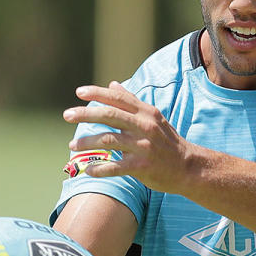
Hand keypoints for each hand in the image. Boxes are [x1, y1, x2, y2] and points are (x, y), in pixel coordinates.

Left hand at [62, 81, 197, 193]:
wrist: (188, 167)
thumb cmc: (167, 141)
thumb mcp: (153, 117)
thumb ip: (131, 102)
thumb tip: (112, 84)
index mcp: (146, 113)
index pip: (119, 98)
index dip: (98, 93)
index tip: (79, 92)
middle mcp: (145, 126)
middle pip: (110, 115)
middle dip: (86, 114)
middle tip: (67, 115)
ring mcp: (144, 147)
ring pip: (109, 140)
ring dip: (88, 142)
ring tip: (72, 146)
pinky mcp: (143, 167)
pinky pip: (116, 167)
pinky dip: (100, 168)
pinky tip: (89, 170)